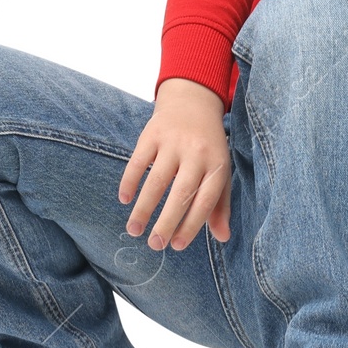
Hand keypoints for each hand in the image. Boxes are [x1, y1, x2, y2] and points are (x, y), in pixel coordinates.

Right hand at [117, 78, 232, 250]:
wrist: (193, 101)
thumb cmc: (208, 146)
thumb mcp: (220, 171)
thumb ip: (220, 205)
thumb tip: (223, 238)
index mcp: (217, 166)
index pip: (205, 201)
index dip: (192, 225)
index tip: (176, 246)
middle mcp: (197, 153)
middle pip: (181, 194)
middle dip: (166, 222)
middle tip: (155, 245)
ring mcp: (174, 142)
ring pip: (157, 180)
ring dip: (143, 208)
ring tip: (134, 230)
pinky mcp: (152, 134)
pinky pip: (138, 161)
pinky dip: (129, 181)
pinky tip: (124, 200)